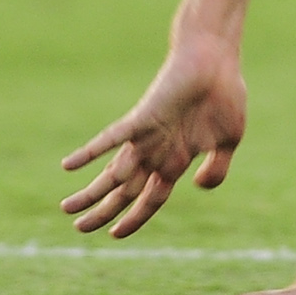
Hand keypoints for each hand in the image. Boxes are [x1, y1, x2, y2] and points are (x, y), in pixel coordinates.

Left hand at [59, 30, 247, 238]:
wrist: (217, 59)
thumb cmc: (224, 95)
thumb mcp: (228, 142)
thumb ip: (217, 170)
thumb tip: (197, 186)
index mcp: (177, 161)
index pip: (150, 199)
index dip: (134, 219)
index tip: (114, 236)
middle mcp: (157, 152)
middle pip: (124, 192)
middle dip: (103, 213)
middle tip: (78, 229)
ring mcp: (147, 137)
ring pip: (113, 174)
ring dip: (91, 194)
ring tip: (67, 209)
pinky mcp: (142, 118)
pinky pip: (111, 139)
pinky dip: (90, 153)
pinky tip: (68, 166)